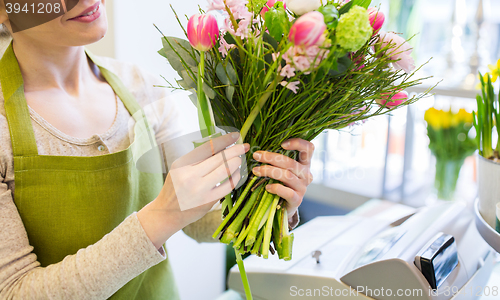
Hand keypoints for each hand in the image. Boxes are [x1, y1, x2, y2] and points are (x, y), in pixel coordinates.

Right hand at [138, 133, 248, 248]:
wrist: (167, 213)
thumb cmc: (175, 188)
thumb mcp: (179, 169)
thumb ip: (197, 159)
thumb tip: (222, 145)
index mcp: (181, 164)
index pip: (207, 148)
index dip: (224, 140)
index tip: (235, 135)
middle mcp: (189, 176)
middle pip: (218, 158)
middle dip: (235, 150)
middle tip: (244, 146)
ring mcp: (199, 190)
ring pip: (225, 170)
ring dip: (236, 162)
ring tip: (239, 159)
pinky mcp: (207, 201)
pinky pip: (227, 186)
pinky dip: (235, 177)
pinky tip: (237, 173)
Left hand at [251, 138, 314, 216]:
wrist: (284, 207)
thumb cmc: (281, 183)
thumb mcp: (281, 169)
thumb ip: (277, 159)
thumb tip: (259, 149)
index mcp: (305, 163)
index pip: (308, 148)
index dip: (297, 143)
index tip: (281, 144)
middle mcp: (307, 174)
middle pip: (291, 162)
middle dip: (270, 157)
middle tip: (256, 156)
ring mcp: (303, 187)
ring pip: (287, 176)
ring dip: (269, 171)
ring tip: (256, 171)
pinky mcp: (297, 199)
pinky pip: (287, 192)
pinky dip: (275, 188)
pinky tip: (267, 187)